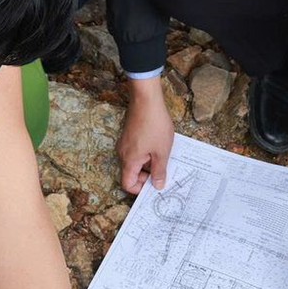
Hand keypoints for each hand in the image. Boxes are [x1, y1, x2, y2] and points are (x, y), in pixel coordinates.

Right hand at [117, 78, 174, 193]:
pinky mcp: (129, 135)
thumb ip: (159, 171)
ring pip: (135, 162)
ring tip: (164, 157)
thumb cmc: (154, 125)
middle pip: (131, 173)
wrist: (146, 99)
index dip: (140, 189)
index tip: (154, 185)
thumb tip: (157, 186)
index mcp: (129, 161)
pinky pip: (136, 151)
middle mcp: (123, 153)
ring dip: (148, 163)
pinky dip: (147, 153)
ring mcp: (125, 143)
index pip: (127, 184)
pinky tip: (160, 146)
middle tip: (164, 172)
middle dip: (147, 176)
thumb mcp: (161, 152)